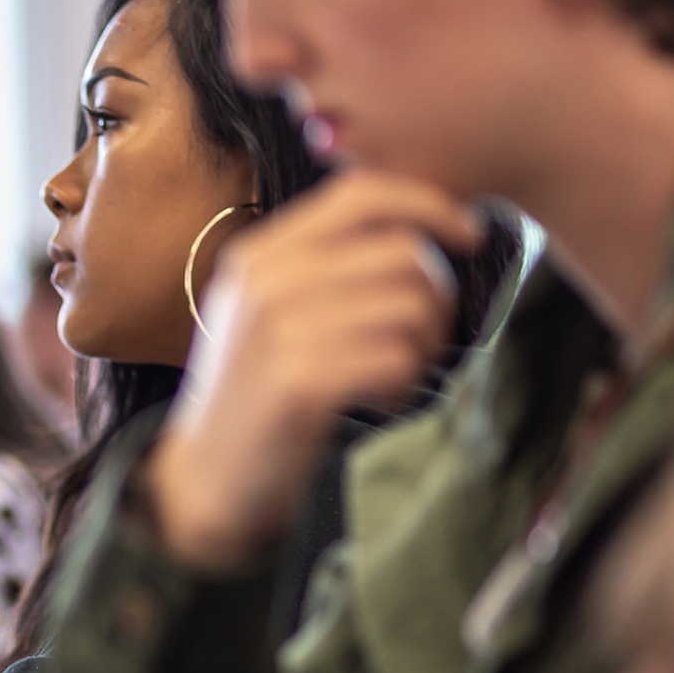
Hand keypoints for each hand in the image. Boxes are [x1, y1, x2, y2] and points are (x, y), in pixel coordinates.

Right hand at [146, 172, 481, 571]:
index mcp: (259, 253)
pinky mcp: (299, 379)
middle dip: (438, 295)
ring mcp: (277, 327)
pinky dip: (405, 382)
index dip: (428, 204)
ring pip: (411, 304)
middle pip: (402, 251)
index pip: (361, 194)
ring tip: (396, 372)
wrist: (207, 478)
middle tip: (422, 339)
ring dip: (426, 344)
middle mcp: (264, 279)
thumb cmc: (256, 394)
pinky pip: (399, 357)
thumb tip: (423, 227)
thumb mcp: (269, 311)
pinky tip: (379, 400)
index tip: (467, 235)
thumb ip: (325, 263)